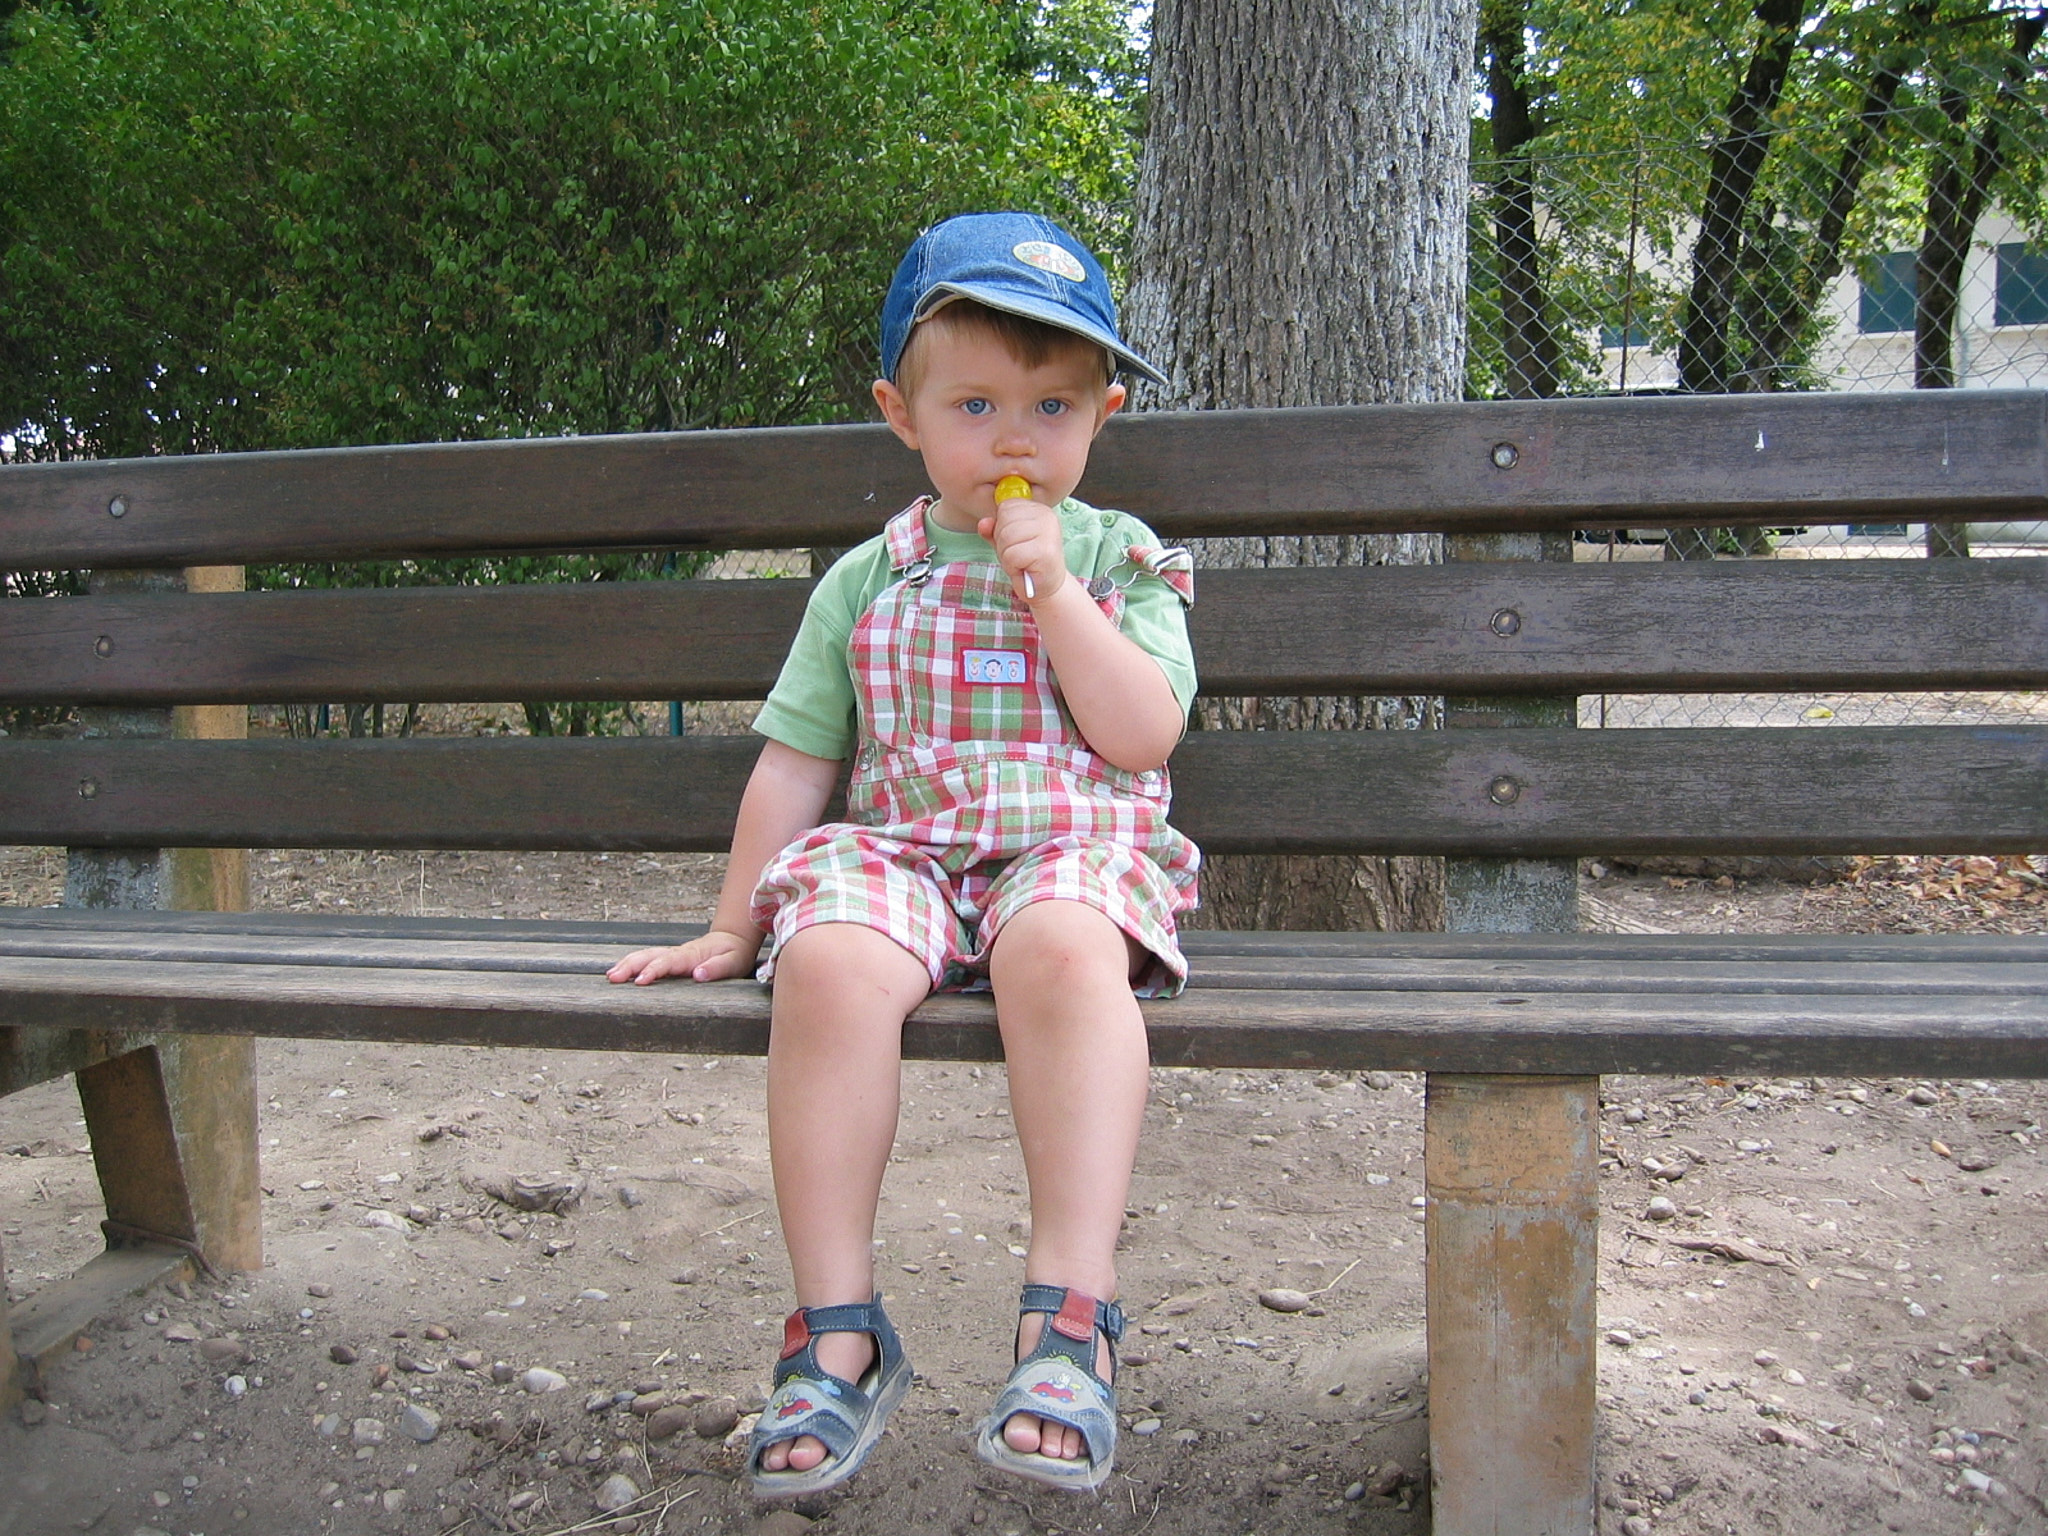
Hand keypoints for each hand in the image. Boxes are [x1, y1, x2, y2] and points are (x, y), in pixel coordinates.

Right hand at [606, 929, 758, 984]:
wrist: (733, 940)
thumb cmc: (734, 954)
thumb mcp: (733, 962)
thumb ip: (717, 968)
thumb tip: (698, 974)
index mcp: (692, 955)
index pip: (668, 962)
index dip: (654, 970)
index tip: (640, 981)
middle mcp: (678, 953)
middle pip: (650, 955)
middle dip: (630, 965)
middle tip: (613, 977)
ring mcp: (672, 954)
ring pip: (646, 955)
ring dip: (627, 963)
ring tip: (610, 976)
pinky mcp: (670, 958)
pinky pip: (648, 958)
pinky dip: (632, 963)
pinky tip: (620, 971)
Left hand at [979, 485, 1065, 603]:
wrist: (1045, 589)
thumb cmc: (1026, 563)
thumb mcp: (1006, 542)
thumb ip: (993, 530)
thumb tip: (983, 523)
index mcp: (1038, 509)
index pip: (1005, 507)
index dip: (1002, 527)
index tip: (1016, 542)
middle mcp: (1046, 516)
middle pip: (1004, 521)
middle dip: (1003, 542)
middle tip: (1018, 555)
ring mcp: (1049, 533)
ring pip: (1006, 537)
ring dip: (1007, 556)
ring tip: (1021, 562)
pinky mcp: (1046, 552)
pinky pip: (1012, 555)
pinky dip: (1012, 566)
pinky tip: (1025, 569)